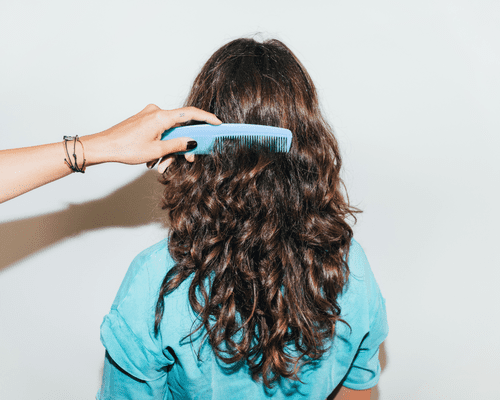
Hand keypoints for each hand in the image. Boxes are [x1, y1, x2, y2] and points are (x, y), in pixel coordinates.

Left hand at [82, 104, 220, 171]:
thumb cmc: (125, 148)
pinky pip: (160, 131)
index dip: (207, 118)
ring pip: (169, 132)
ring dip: (170, 148)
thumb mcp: (156, 151)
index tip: (217, 123)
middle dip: (183, 144)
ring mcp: (149, 115)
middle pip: (180, 127)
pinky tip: (154, 159)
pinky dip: (161, 144)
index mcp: (160, 117)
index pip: (190, 113)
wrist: (103, 146)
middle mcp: (156, 112)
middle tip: (187, 159)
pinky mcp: (144, 120)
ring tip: (161, 165)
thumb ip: (178, 144)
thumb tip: (192, 141)